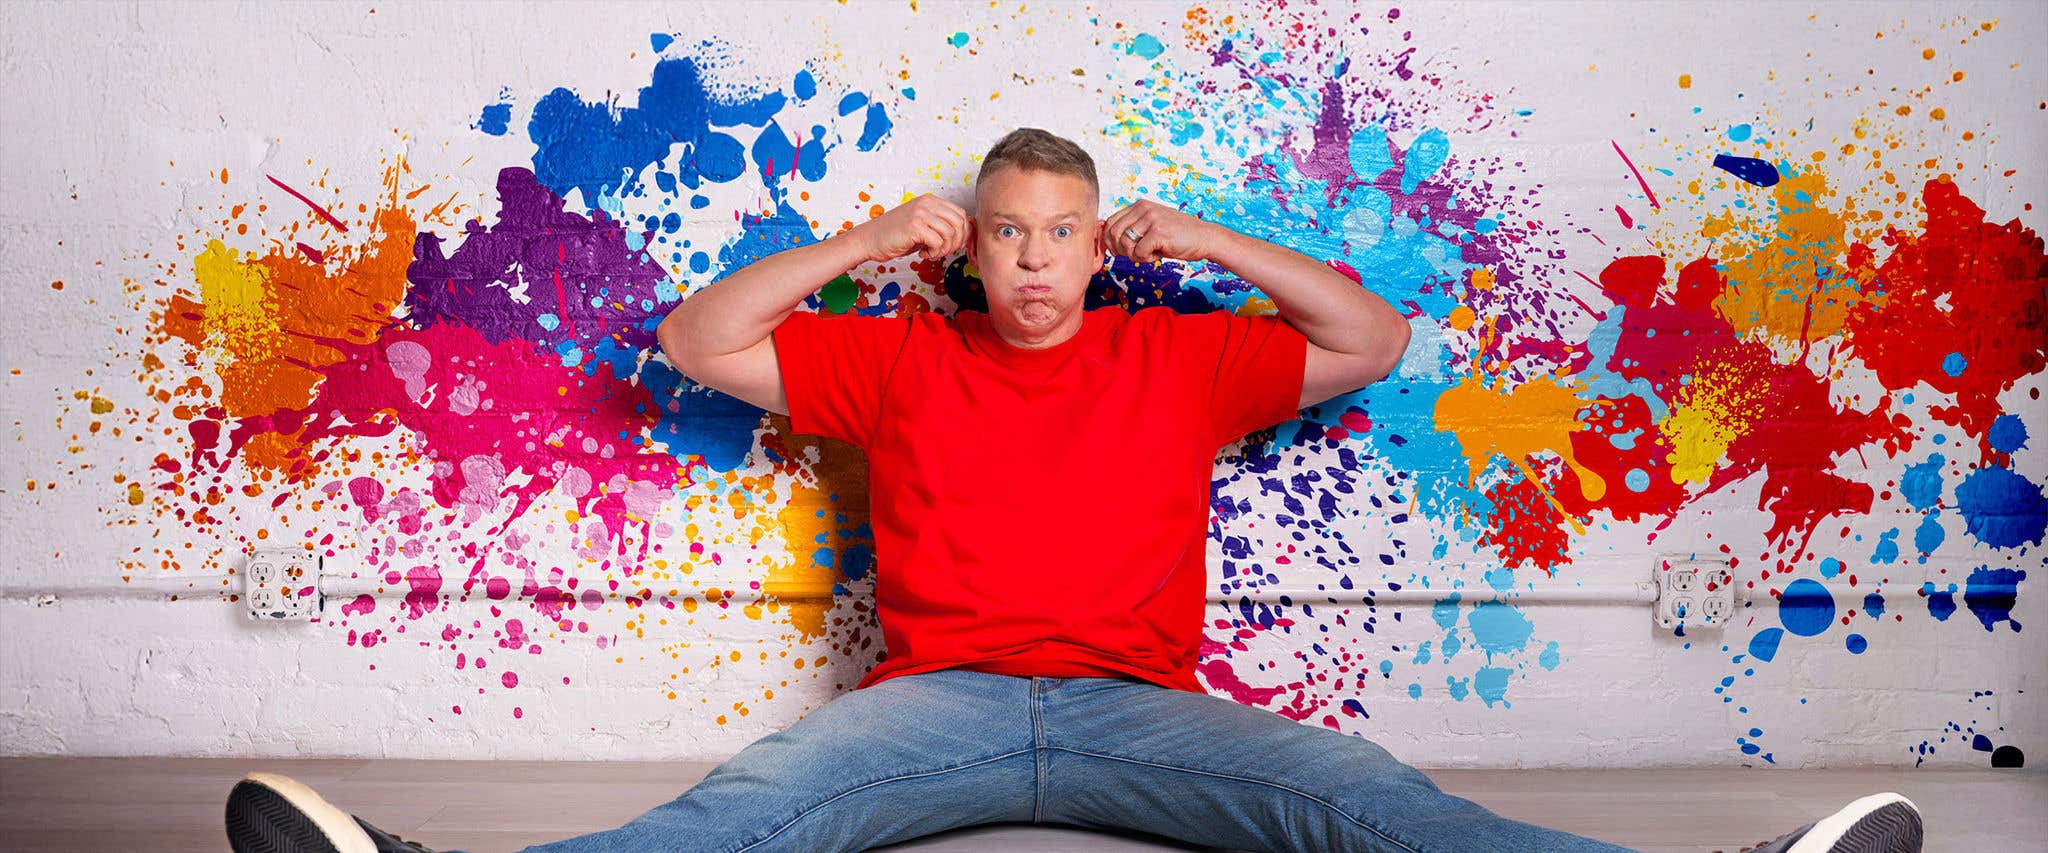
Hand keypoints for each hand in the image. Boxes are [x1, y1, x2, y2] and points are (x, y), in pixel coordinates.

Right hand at [849, 193, 969, 263]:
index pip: (960, 214)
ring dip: (944, 249)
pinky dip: (934, 253)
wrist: (869, 239)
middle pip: (960, 222)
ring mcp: (920, 213)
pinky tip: (922, 253)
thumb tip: (964, 236)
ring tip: (931, 252)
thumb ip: (940, 226)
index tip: (954, 245)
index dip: (963, 232)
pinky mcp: (915, 226)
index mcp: (930, 201)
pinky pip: (938, 242)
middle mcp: (927, 203)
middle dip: (956, 242)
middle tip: (943, 251)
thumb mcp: (922, 226)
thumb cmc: (895, 235)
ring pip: (950, 233)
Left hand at [1103, 200, 1223, 263]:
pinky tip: (1159, 254)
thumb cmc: (1176, 236)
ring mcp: (1151, 218)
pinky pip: (1139, 252)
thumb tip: (1108, 243)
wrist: (1204, 238)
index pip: (1110, 222)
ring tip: (1150, 254)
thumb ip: (1132, 230)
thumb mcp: (1151, 227)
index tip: (1118, 252)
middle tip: (1135, 255)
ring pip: (1125, 243)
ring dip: (1135, 255)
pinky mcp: (1159, 231)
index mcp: (1139, 205)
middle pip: (1113, 233)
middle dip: (1120, 250)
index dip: (1109, 241)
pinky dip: (1147, 259)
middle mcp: (1144, 208)